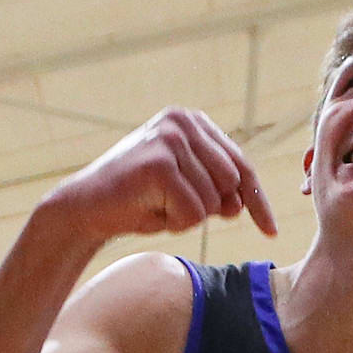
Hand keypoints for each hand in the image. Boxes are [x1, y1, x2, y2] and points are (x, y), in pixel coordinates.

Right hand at [38, 108, 275, 249]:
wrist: (83, 209)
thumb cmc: (135, 201)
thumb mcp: (184, 190)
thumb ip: (215, 190)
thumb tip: (240, 204)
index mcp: (192, 122)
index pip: (241, 164)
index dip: (256, 201)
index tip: (269, 230)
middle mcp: (183, 122)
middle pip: (231, 183)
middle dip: (210, 209)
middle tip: (172, 209)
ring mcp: (171, 139)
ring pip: (212, 201)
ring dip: (187, 218)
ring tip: (156, 207)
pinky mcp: (160, 162)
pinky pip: (192, 212)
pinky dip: (174, 224)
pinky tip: (148, 212)